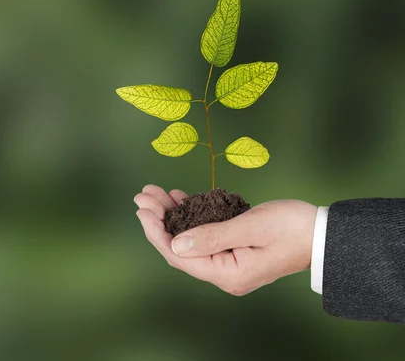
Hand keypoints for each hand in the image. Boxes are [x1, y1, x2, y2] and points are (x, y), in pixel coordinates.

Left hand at [134, 184, 317, 295]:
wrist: (324, 233)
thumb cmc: (292, 227)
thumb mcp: (250, 227)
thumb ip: (212, 236)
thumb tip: (174, 243)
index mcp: (228, 273)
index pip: (178, 255)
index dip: (156, 231)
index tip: (142, 208)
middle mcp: (225, 273)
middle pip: (180, 247)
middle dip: (159, 220)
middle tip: (143, 195)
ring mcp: (229, 262)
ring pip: (189, 239)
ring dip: (172, 215)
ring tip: (155, 193)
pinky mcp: (234, 250)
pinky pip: (204, 234)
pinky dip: (190, 215)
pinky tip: (179, 198)